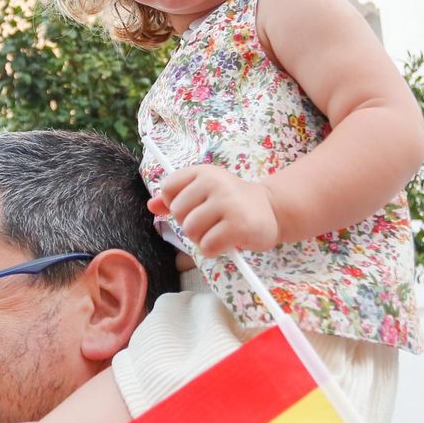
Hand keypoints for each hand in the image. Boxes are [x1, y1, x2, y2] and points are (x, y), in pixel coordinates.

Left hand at [148, 165, 279, 255]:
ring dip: (201, 238)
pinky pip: (206, 246)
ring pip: (191, 230)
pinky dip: (213, 250)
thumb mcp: (205, 193)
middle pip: (178, 212)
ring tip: (218, 232)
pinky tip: (226, 242)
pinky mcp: (237, 225)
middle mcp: (215, 182)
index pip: (168, 187)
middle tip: (210, 222)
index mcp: (204, 172)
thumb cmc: (233, 202)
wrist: (272, 210)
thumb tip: (151, 205)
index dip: (175, 203)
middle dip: (190, 224)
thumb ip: (177, 198)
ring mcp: (227, 203)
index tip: (193, 207)